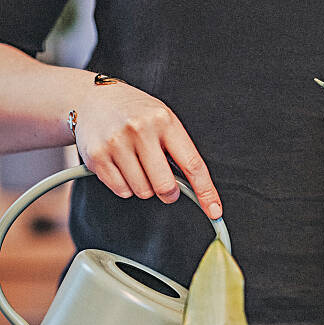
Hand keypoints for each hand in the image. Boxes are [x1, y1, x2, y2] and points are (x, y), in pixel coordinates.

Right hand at [74, 82, 221, 218]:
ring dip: (144, 187)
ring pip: (143, 192)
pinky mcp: (96, 156)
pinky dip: (125, 186)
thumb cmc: (137, 115)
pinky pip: (121, 190)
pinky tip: (120, 165)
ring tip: (137, 164)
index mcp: (164, 120)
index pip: (193, 165)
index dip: (206, 192)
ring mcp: (116, 142)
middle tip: (165, 183)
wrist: (93, 99)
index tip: (215, 211)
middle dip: (169, 193)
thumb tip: (198, 191)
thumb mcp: (164, 122)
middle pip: (165, 186)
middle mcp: (140, 129)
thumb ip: (179, 152)